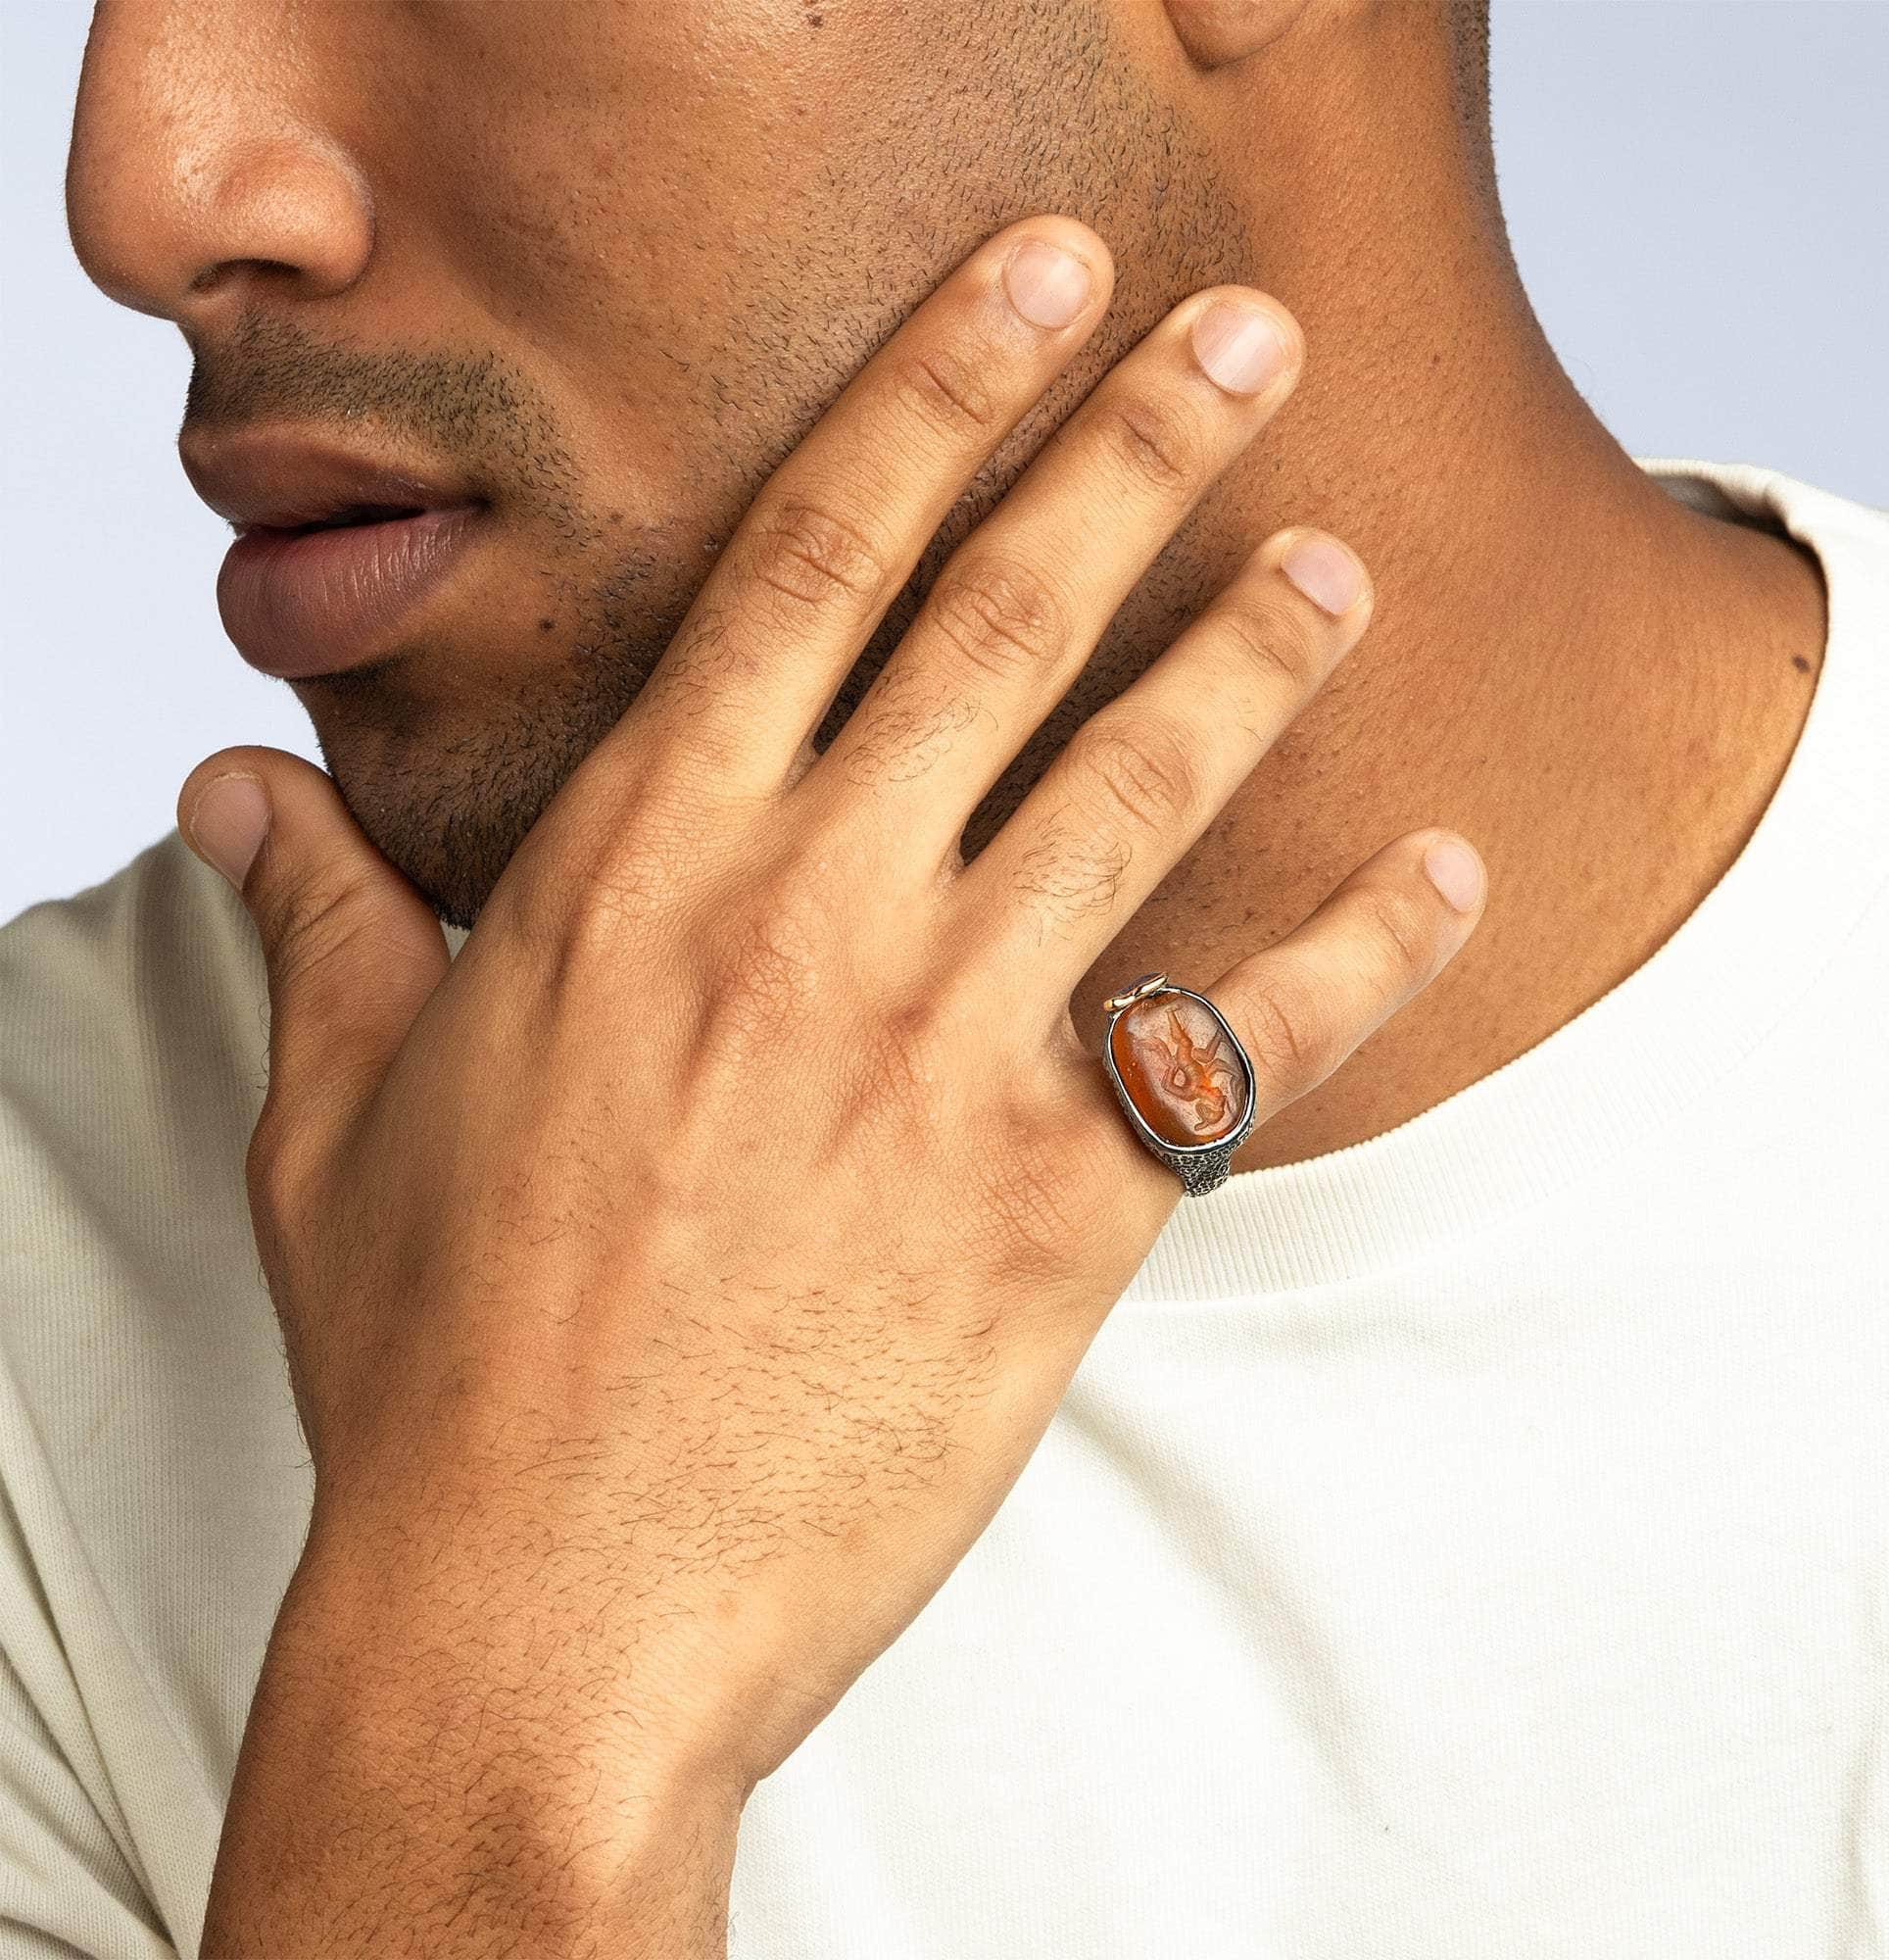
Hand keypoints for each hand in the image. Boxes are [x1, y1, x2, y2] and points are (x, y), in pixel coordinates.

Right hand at [180, 214, 1483, 1942]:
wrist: (541, 1610)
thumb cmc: (439, 1363)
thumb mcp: (342, 1114)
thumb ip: (323, 920)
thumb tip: (232, 794)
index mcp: (641, 861)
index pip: (809, 554)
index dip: (930, 391)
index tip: (1030, 284)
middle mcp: (806, 914)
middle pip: (1006, 618)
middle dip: (1135, 448)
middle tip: (1243, 337)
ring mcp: (938, 1051)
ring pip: (1139, 788)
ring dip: (1257, 655)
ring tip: (1341, 563)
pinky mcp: (1050, 1206)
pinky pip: (1239, 1044)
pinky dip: (1361, 955)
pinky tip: (1440, 873)